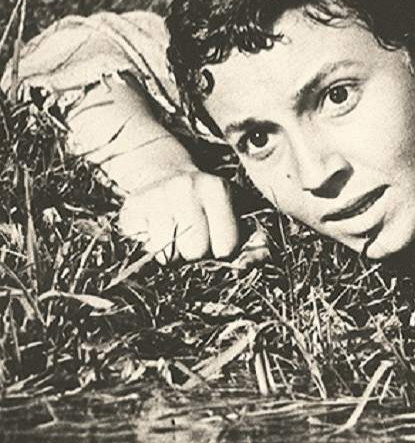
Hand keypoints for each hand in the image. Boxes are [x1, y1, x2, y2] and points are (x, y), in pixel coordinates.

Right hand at [118, 170, 241, 262]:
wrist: (164, 177)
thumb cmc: (207, 206)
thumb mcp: (237, 215)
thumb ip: (255, 242)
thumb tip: (246, 265)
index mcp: (218, 189)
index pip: (226, 247)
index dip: (222, 252)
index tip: (218, 240)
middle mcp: (186, 187)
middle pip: (196, 252)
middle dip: (196, 255)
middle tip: (192, 238)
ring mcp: (155, 196)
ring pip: (167, 256)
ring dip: (172, 255)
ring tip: (175, 234)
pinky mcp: (131, 209)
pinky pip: (144, 251)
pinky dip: (151, 250)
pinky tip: (156, 231)